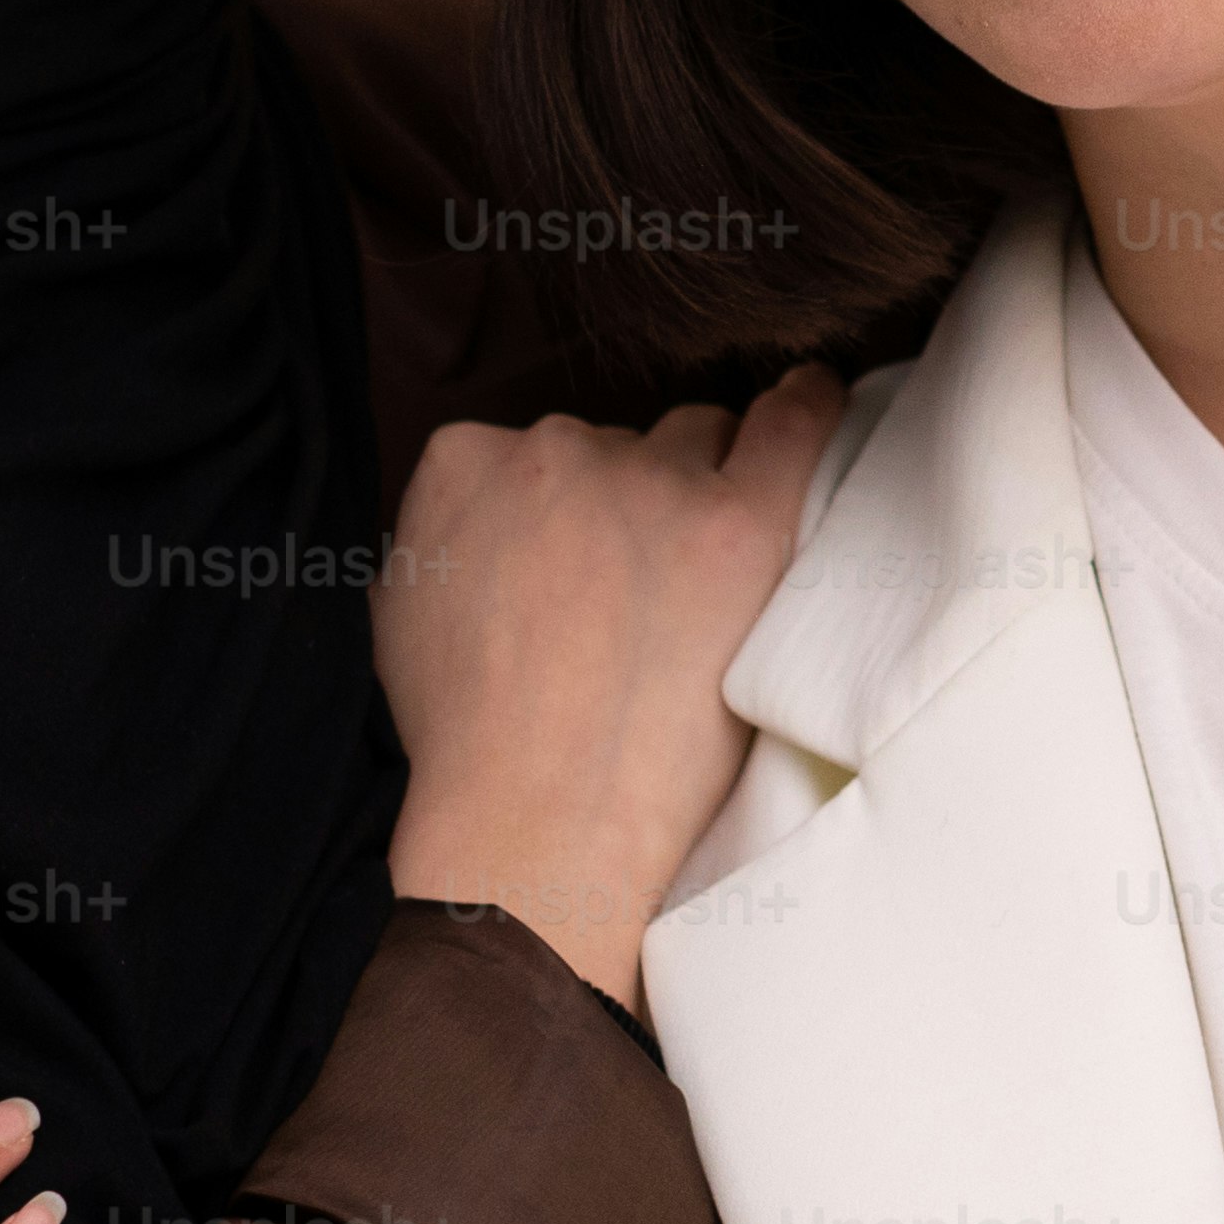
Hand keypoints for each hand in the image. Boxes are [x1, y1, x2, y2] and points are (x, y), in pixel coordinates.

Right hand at [378, 371, 850, 1013]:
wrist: (533, 820)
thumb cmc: (466, 743)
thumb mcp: (401, 609)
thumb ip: (447, 532)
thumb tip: (483, 515)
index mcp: (465, 460)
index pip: (539, 448)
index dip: (570, 509)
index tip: (581, 565)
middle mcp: (555, 449)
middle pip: (624, 446)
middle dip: (636, 504)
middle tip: (646, 598)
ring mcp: (652, 482)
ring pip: (699, 443)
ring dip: (705, 491)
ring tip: (710, 577)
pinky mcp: (739, 523)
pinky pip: (794, 425)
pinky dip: (811, 408)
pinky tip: (822, 403)